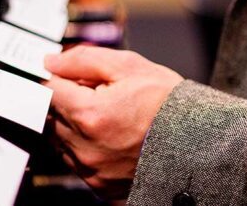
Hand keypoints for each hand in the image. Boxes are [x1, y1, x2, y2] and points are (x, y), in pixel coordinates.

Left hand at [44, 45, 183, 198]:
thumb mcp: (129, 66)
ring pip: (60, 140)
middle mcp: (86, 147)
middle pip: (51, 116)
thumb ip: (83, 60)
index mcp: (90, 115)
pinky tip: (109, 136)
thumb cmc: (169, 105)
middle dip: (67, 100)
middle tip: (96, 92)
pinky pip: (76, 162)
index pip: (48, 90)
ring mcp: (92, 170)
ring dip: (73, 124)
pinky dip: (85, 146)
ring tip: (106, 115)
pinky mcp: (99, 186)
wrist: (199, 143)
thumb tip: (52, 61)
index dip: (56, 77)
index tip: (66, 74)